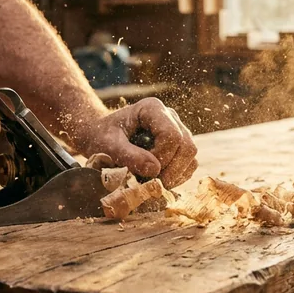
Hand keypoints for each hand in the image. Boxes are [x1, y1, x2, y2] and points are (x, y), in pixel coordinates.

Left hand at [75, 98, 197, 188]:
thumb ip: (128, 155)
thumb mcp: (108, 146)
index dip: (161, 157)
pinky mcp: (179, 147)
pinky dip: (177, 177)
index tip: (143, 169)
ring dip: (175, 175)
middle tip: (152, 183)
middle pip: (187, 146)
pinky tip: (158, 180)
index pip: (171, 135)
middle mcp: (170, 117)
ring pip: (191, 156)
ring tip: (152, 182)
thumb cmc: (102, 137)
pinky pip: (189, 165)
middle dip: (172, 170)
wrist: (102, 138)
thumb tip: (155, 170)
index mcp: (152, 108)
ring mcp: (177, 131)